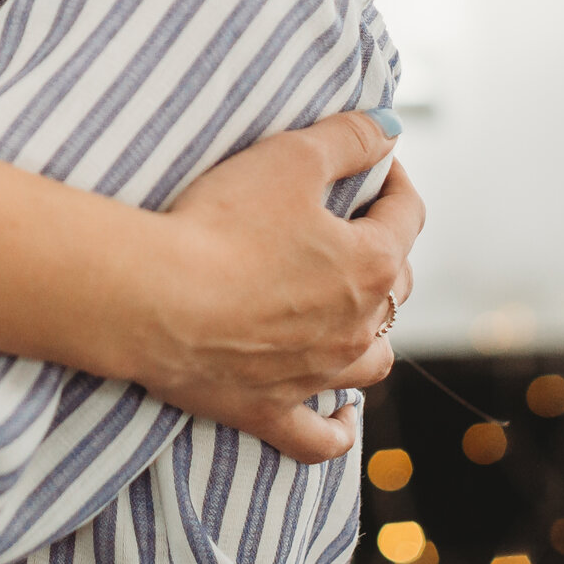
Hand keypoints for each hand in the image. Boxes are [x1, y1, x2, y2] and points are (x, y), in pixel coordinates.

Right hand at [150, 113, 420, 462]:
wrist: (156, 298)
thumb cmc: (221, 222)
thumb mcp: (289, 157)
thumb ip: (346, 138)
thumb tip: (388, 127)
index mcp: (372, 264)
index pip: (406, 215)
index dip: (393, 180)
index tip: (373, 161)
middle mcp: (357, 328)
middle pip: (395, 288)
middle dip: (381, 249)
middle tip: (348, 223)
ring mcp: (317, 375)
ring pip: (371, 362)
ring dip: (371, 335)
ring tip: (353, 315)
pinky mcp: (270, 410)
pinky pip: (320, 436)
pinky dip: (337, 427)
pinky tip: (343, 418)